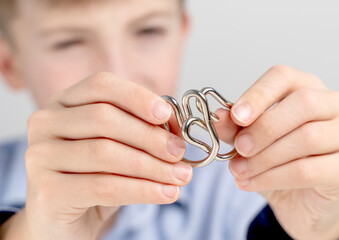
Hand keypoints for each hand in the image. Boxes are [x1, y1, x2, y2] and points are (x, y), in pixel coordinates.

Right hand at [1, 72, 192, 239]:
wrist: (66, 221)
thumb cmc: (96, 177)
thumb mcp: (121, 149)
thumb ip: (143, 132)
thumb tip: (176, 129)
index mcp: (65, 103)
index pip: (101, 86)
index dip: (137, 97)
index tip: (166, 114)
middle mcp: (46, 123)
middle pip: (104, 118)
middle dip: (150, 136)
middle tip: (180, 153)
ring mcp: (40, 156)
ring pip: (105, 153)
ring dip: (152, 166)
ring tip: (181, 177)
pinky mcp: (45, 190)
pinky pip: (103, 186)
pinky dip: (142, 190)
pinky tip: (167, 193)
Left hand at [228, 65, 338, 238]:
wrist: (300, 204)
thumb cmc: (279, 164)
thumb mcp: (251, 143)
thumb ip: (237, 128)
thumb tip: (220, 116)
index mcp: (309, 88)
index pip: (284, 77)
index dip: (258, 94)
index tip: (236, 116)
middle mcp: (335, 105)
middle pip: (303, 103)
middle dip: (264, 127)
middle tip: (240, 147)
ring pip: (307, 137)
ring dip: (265, 157)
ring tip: (239, 171)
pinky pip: (308, 169)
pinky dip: (273, 177)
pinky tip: (252, 183)